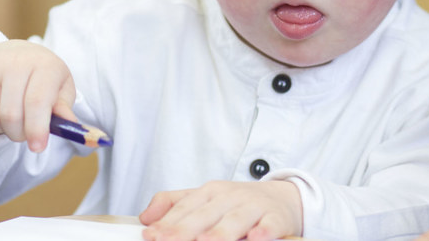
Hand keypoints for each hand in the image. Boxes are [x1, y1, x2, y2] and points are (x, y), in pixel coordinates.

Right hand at [0, 39, 76, 151]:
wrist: (15, 53)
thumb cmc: (43, 78)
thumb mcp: (60, 88)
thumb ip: (64, 108)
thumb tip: (70, 125)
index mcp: (44, 65)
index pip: (37, 102)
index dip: (36, 129)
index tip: (37, 147)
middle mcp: (15, 61)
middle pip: (10, 114)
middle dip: (18, 134)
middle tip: (23, 133)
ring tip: (9, 119)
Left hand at [139, 180, 301, 240]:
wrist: (282, 198)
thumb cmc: (238, 203)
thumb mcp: (206, 199)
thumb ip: (174, 205)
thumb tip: (145, 218)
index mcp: (211, 192)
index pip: (186, 207)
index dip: (168, 223)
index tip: (152, 235)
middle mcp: (231, 197)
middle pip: (206, 214)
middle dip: (186, 229)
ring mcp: (254, 206)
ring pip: (236, 220)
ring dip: (221, 232)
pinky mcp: (276, 218)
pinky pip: (269, 226)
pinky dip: (262, 232)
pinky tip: (254, 239)